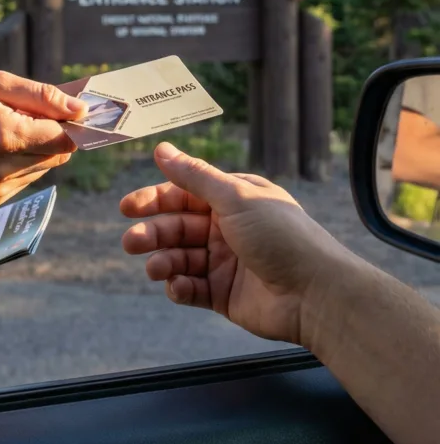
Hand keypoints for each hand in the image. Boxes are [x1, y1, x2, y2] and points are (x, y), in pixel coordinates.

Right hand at [0, 70, 87, 205]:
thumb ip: (42, 96)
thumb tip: (81, 109)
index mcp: (5, 135)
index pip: (65, 138)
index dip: (70, 122)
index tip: (64, 109)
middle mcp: (2, 168)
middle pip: (58, 155)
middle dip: (52, 133)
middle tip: (22, 113)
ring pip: (45, 166)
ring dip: (36, 147)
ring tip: (1, 128)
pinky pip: (27, 178)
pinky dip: (21, 161)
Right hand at [120, 142, 352, 346]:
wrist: (314, 293)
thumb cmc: (281, 236)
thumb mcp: (235, 197)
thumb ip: (194, 176)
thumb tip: (161, 149)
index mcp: (232, 200)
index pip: (184, 194)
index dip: (155, 199)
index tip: (128, 207)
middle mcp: (227, 228)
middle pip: (177, 227)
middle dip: (153, 233)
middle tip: (133, 242)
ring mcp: (225, 263)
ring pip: (180, 258)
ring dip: (163, 261)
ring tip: (155, 268)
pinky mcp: (224, 295)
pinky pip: (191, 288)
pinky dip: (179, 287)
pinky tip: (177, 286)